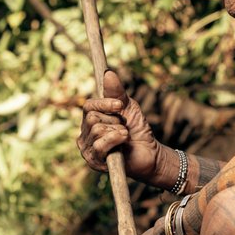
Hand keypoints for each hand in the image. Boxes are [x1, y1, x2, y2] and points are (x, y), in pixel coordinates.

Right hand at [77, 69, 164, 184]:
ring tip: (125, 137)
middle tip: (124, 128)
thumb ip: (117, 92)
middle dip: (114, 121)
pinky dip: (115, 141)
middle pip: (92, 118)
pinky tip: (123, 143)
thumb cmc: (137, 130)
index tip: (121, 105)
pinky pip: (100, 146)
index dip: (104, 103)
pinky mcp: (94, 162)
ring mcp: (88, 149)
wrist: (150, 153)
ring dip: (117, 132)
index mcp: (90, 120)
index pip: (88, 106)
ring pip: (96, 131)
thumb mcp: (128, 107)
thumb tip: (108, 72)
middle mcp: (85, 135)